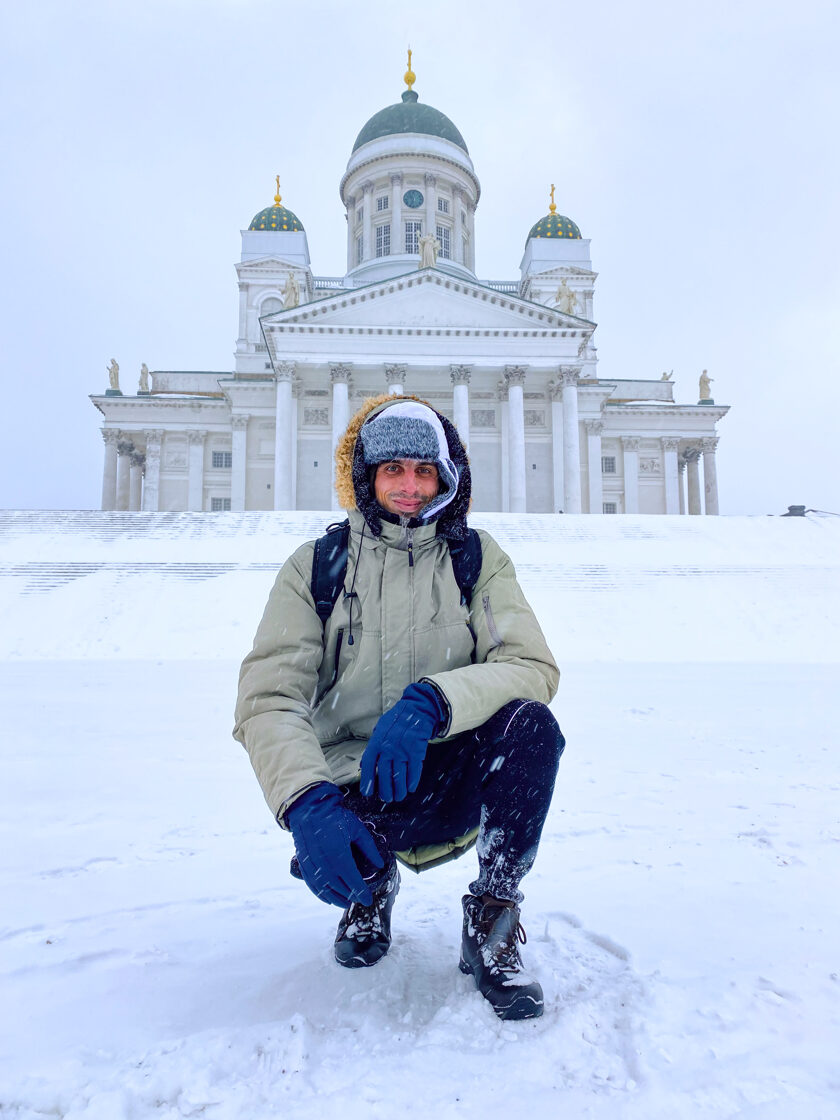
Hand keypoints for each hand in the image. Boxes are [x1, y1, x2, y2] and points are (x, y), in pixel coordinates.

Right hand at [287, 783, 383, 906]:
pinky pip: (312, 884)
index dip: (361, 893)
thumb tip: (380, 864)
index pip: (353, 881)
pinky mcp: (303, 863)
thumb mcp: (356, 828)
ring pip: (325, 889)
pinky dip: (320, 894)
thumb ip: (369, 848)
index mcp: (339, 855)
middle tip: (359, 900)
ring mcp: (312, 865)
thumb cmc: (335, 816)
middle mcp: (324, 863)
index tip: (368, 900)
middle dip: (351, 896)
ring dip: (336, 898)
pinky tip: (327, 899)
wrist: (308, 808)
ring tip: (346, 903)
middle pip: (339, 887)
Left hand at [360, 682, 445, 801]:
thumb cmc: (396, 721)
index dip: (368, 780)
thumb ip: (373, 748)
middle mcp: (388, 747)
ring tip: (399, 796)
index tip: (367, 793)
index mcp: (377, 742)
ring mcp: (403, 750)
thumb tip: (364, 766)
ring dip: (399, 789)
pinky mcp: (416, 751)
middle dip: (386, 789)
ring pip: (399, 775)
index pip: (369, 764)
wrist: (416, 710)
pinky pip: (414, 770)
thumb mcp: (379, 730)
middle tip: (387, 798)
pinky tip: (411, 787)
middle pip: (385, 774)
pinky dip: (412, 780)